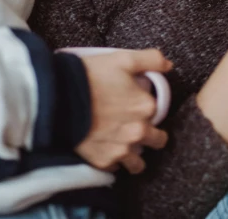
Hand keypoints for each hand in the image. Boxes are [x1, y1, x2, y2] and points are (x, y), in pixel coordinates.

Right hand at [75, 48, 171, 173]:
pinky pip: (117, 168)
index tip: (136, 104)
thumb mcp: (123, 59)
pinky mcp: (104, 162)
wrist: (59, 98)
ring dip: (134, 153)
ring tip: (122, 141)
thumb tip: (169, 65)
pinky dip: (114, 160)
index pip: (159, 113)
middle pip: (156, 141)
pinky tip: (106, 147)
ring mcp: (121, 150)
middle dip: (149, 135)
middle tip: (132, 124)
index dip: (148, 108)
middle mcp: (138, 132)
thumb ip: (151, 60)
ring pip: (138, 163)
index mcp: (146, 107)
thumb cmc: (92, 76)